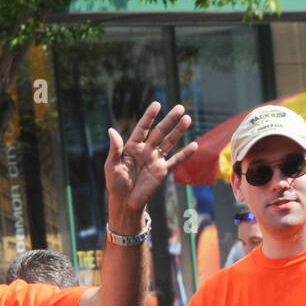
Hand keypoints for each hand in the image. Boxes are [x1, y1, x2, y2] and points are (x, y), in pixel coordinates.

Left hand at [105, 102, 197, 217]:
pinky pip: (176, 160)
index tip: (157, 104)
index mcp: (133, 146)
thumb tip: (111, 130)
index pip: (143, 127)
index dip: (149, 116)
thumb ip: (114, 149)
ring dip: (178, 131)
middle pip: (160, 132)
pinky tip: (194, 145)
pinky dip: (185, 154)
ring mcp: (156, 159)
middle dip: (170, 120)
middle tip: (180, 107)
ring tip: (187, 119)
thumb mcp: (111, 166)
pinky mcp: (163, 171)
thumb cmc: (116, 183)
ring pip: (169, 142)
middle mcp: (146, 150)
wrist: (126, 201)